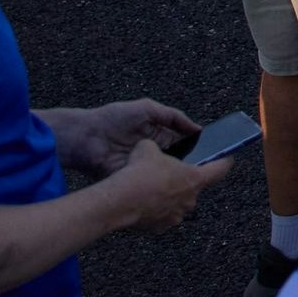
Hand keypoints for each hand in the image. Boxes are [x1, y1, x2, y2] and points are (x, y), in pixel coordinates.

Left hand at [51, 98, 196, 178]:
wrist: (85, 137)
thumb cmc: (113, 119)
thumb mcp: (147, 109)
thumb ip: (173, 116)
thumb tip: (198, 128)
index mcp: (159, 136)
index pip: (184, 145)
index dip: (196, 149)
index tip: (213, 154)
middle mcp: (153, 154)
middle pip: (177, 162)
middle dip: (188, 166)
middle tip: (203, 170)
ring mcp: (143, 168)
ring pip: (165, 176)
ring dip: (173, 177)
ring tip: (189, 180)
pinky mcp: (132, 180)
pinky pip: (148, 185)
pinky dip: (156, 186)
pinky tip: (168, 187)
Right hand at [97, 137, 228, 232]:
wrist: (121, 201)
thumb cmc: (139, 173)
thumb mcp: (148, 148)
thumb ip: (157, 148)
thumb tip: (152, 150)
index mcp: (194, 178)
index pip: (220, 169)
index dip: (224, 161)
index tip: (227, 157)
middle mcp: (190, 200)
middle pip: (193, 187)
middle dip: (182, 179)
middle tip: (167, 172)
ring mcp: (176, 216)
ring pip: (177, 203)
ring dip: (168, 196)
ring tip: (149, 187)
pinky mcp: (161, 227)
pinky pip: (161, 216)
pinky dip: (154, 209)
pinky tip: (141, 201)